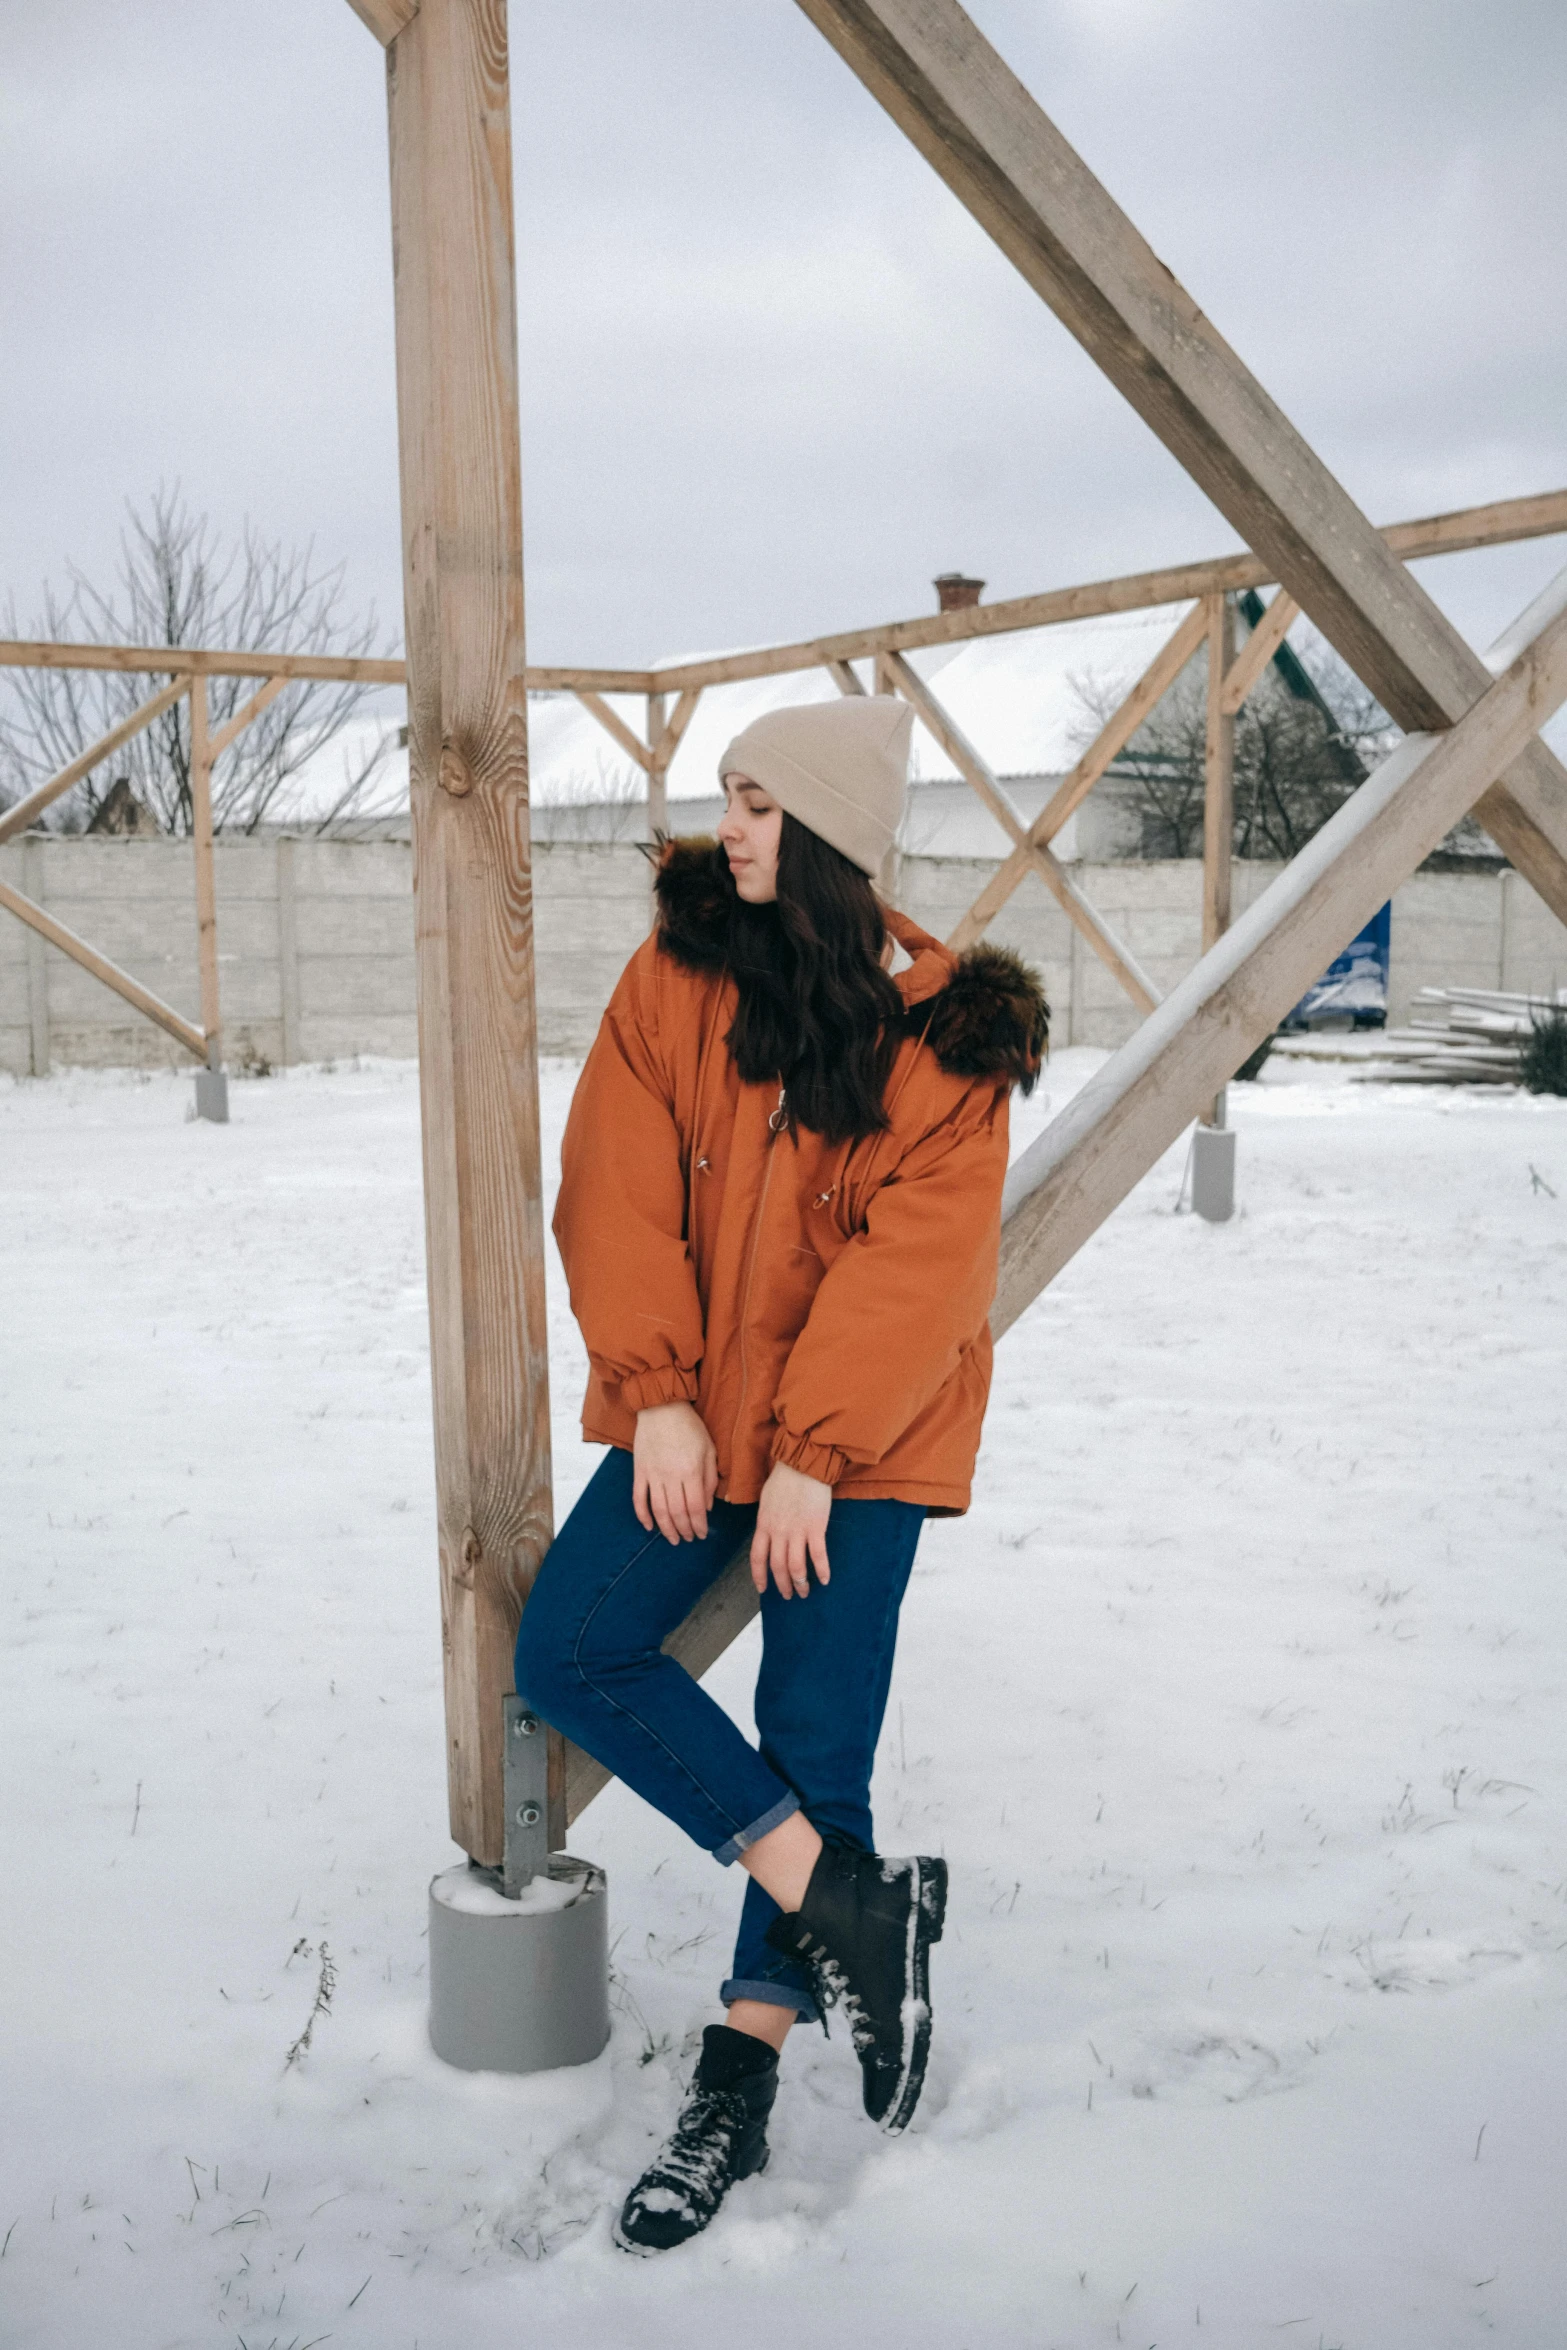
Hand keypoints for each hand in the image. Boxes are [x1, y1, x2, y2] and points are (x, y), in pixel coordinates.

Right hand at [633, 1401, 718, 1543]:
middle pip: (677, 1513)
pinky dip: (642, 1515)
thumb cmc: (689, 1426)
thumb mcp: (709, 1449)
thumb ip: (710, 1479)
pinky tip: (649, 1527)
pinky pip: (638, 1498)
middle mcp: (671, 1476)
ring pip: (658, 1510)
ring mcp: (652, 1475)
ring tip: (674, 1539)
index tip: (702, 1534)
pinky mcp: (639, 1471)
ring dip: (666, 1528)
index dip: (699, 1525)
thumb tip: (707, 1506)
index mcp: (691, 1471)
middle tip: (689, 1539)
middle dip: (685, 1530)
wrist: (661, 1407)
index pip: (695, 1508)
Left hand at [750, 1462, 831, 1599]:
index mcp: (764, 1525)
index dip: (759, 1576)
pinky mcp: (815, 1527)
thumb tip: (768, 1532)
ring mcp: (797, 1531)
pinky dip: (822, 1570)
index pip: (757, 1558)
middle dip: (782, 1585)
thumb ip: (766, 1520)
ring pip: (796, 1566)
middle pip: (778, 1566)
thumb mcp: (766, 1500)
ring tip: (805, 1592)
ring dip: (800, 1583)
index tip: (763, 1588)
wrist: (803, 1464)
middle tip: (788, 1595)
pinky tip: (824, 1579)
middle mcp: (778, 1532)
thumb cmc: (784, 1478)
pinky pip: (818, 1555)